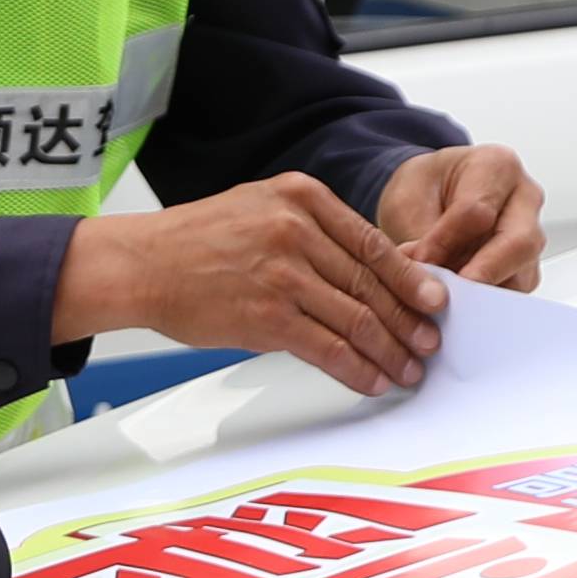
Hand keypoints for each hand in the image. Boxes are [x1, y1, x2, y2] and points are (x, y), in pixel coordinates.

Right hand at [59, 172, 450, 395]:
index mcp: (301, 197)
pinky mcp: (266, 317)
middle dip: (409, 320)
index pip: (372, 243)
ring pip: (357, 318)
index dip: (411, 278)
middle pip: (372, 283)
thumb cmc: (196, 241)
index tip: (435, 301)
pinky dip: (356, 369)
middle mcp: (296, 230)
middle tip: (430, 343)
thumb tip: (368, 271)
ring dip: (390, 351)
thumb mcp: (260, 208)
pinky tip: (372, 380)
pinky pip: (327, 348)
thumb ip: (313, 229)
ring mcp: (282, 274)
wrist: (141, 264)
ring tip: (408, 369)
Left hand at [375, 142, 547, 291]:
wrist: (430, 195)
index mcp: (496, 166)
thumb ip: (420, 238)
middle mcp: (524, 199)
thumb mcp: (407, 201)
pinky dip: (486, 303)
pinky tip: (459, 307)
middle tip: (451, 296)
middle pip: (518, 243)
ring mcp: (529, 234)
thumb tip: (428, 278)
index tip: (420, 263)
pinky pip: (514, 289)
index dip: (446, 242)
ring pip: (522, 272)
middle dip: (482, 273)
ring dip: (484, 292)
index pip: (478, 211)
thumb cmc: (424, 189)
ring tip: (446, 302)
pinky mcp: (524, 266)